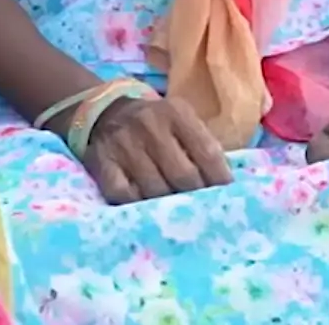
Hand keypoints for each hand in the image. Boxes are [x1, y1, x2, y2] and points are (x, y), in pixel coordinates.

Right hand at [81, 94, 234, 204]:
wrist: (106, 111)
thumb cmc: (156, 124)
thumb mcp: (181, 121)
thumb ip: (202, 146)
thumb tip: (227, 186)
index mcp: (176, 113)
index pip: (208, 153)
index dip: (220, 181)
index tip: (226, 199)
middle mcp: (150, 125)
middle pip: (183, 175)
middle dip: (195, 199)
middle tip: (202, 213)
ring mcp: (124, 144)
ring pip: (155, 189)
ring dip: (167, 207)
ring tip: (177, 217)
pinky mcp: (102, 162)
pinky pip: (124, 195)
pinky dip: (137, 205)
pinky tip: (145, 207)